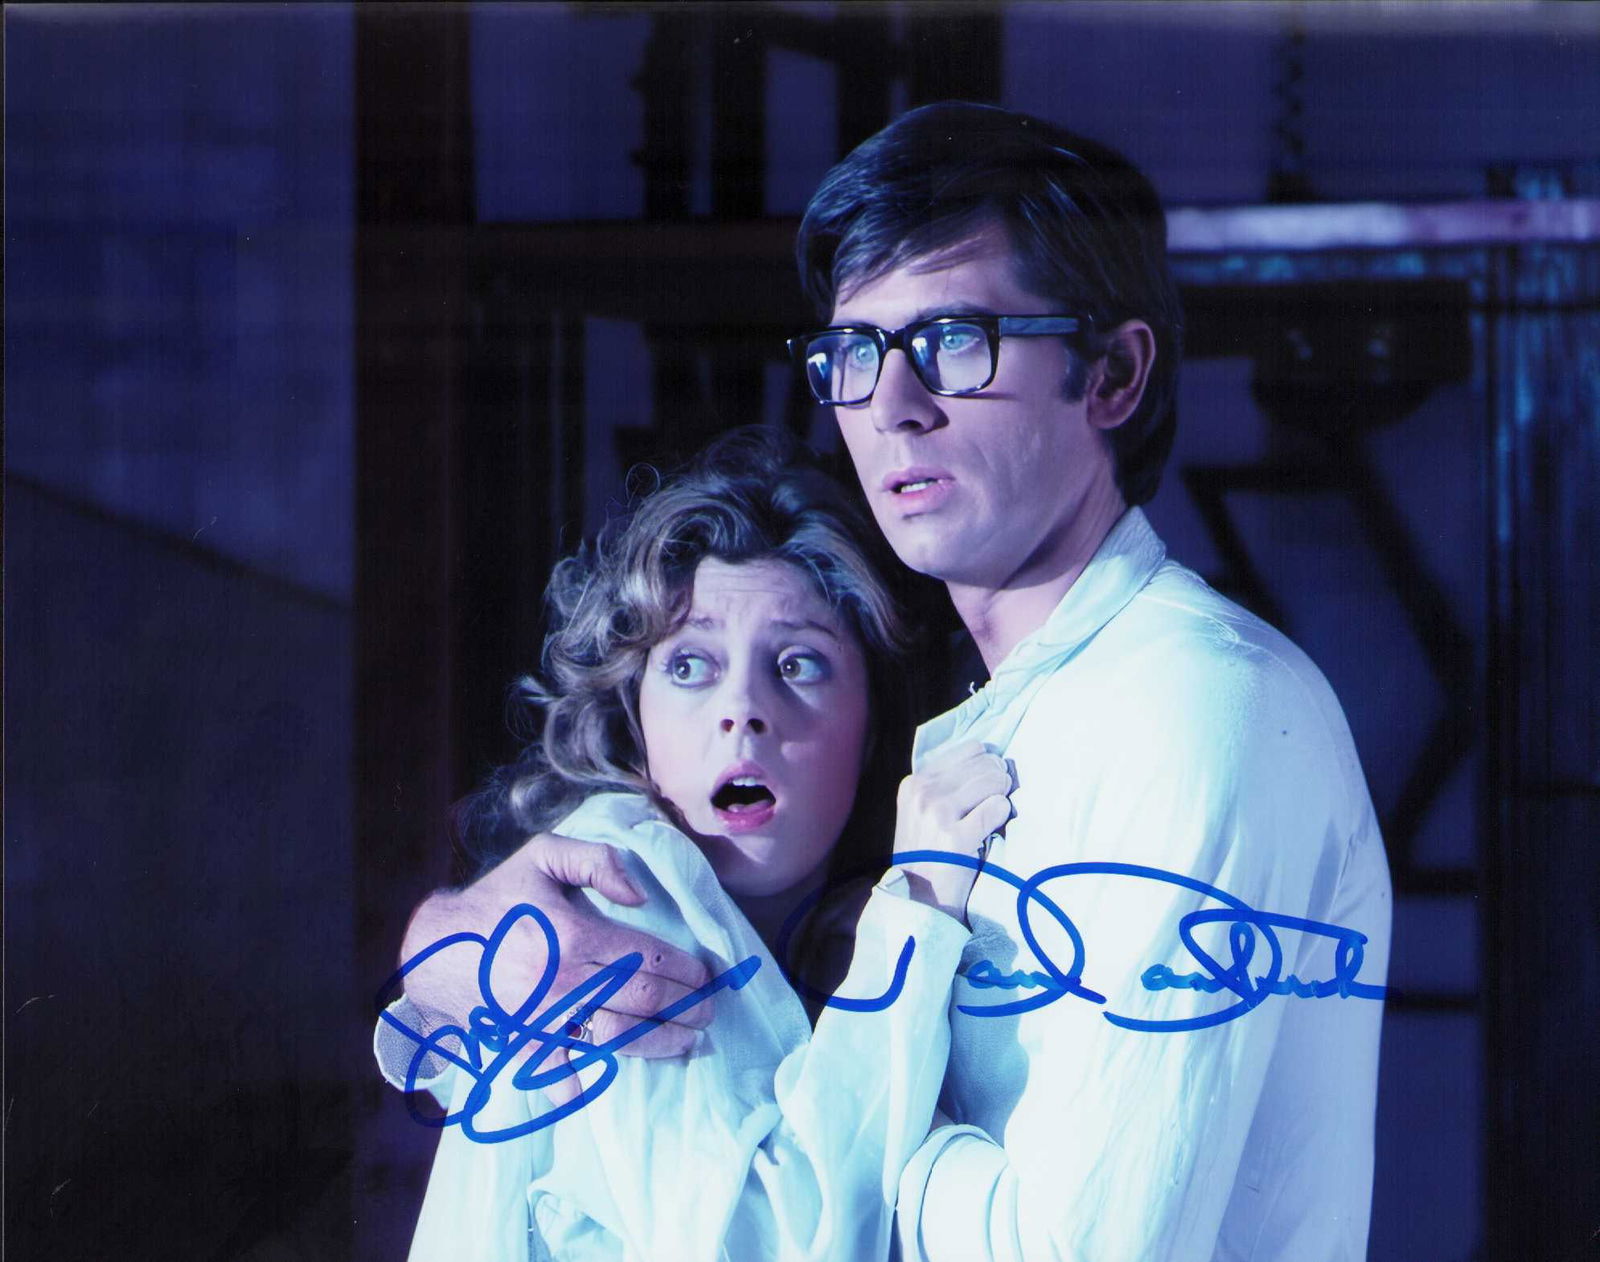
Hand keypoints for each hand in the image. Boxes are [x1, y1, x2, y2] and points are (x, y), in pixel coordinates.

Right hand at [398, 832, 713, 1058]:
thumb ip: (597, 861)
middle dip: (686, 1008)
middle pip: (644, 1000)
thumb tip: (640, 895)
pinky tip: (612, 1080)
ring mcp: (545, 1018)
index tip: (707, 976)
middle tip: (709, 1011)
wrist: (434, 947)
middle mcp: (565, 981)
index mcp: (575, 934)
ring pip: (618, 1038)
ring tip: (687, 1042)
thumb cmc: (496, 899)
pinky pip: (562, 1073)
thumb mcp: (542, 856)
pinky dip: (585, 1083)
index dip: (687, 970)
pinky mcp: (524, 1043)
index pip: (651, 957)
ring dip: (660, 1043)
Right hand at [891, 740, 1011, 922]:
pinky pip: (997, 808)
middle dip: (999, 780)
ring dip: (1002, 797)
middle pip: (986, 763)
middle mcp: (923, 793)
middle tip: (997, 801)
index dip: (988, 764)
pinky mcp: (955, 837)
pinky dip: (1001, 816)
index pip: (971, 749)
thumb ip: (946, 785)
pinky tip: (992, 829)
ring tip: (994, 815)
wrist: (918, 900)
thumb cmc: (927, 855)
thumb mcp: (921, 812)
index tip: (989, 784)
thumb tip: (992, 761)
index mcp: (915, 782)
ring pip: (993, 781)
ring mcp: (937, 814)